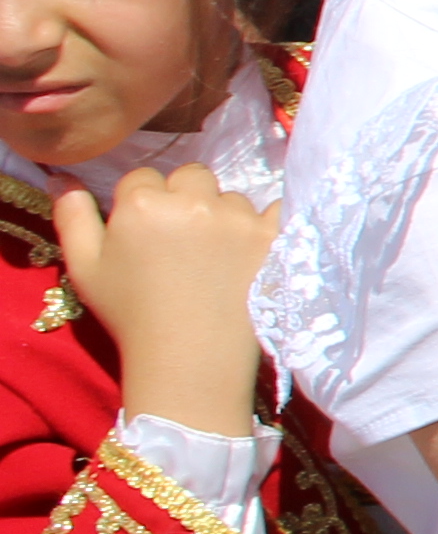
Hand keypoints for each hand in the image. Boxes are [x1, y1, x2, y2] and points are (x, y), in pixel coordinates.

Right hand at [52, 169, 280, 434]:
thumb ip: (73, 217)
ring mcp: (238, 217)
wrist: (188, 356)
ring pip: (229, 196)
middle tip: (181, 241)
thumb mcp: (84, 268)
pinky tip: (255, 242)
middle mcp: (193, 201)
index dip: (142, 203)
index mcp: (142, 204)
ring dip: (222, 214)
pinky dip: (267, 220)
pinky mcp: (273, 234)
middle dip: (184, 199)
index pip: (143, 178)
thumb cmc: (130, 314)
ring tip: (213, 257)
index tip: (145, 234)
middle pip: (190, 177)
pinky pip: (277, 206)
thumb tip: (64, 177)